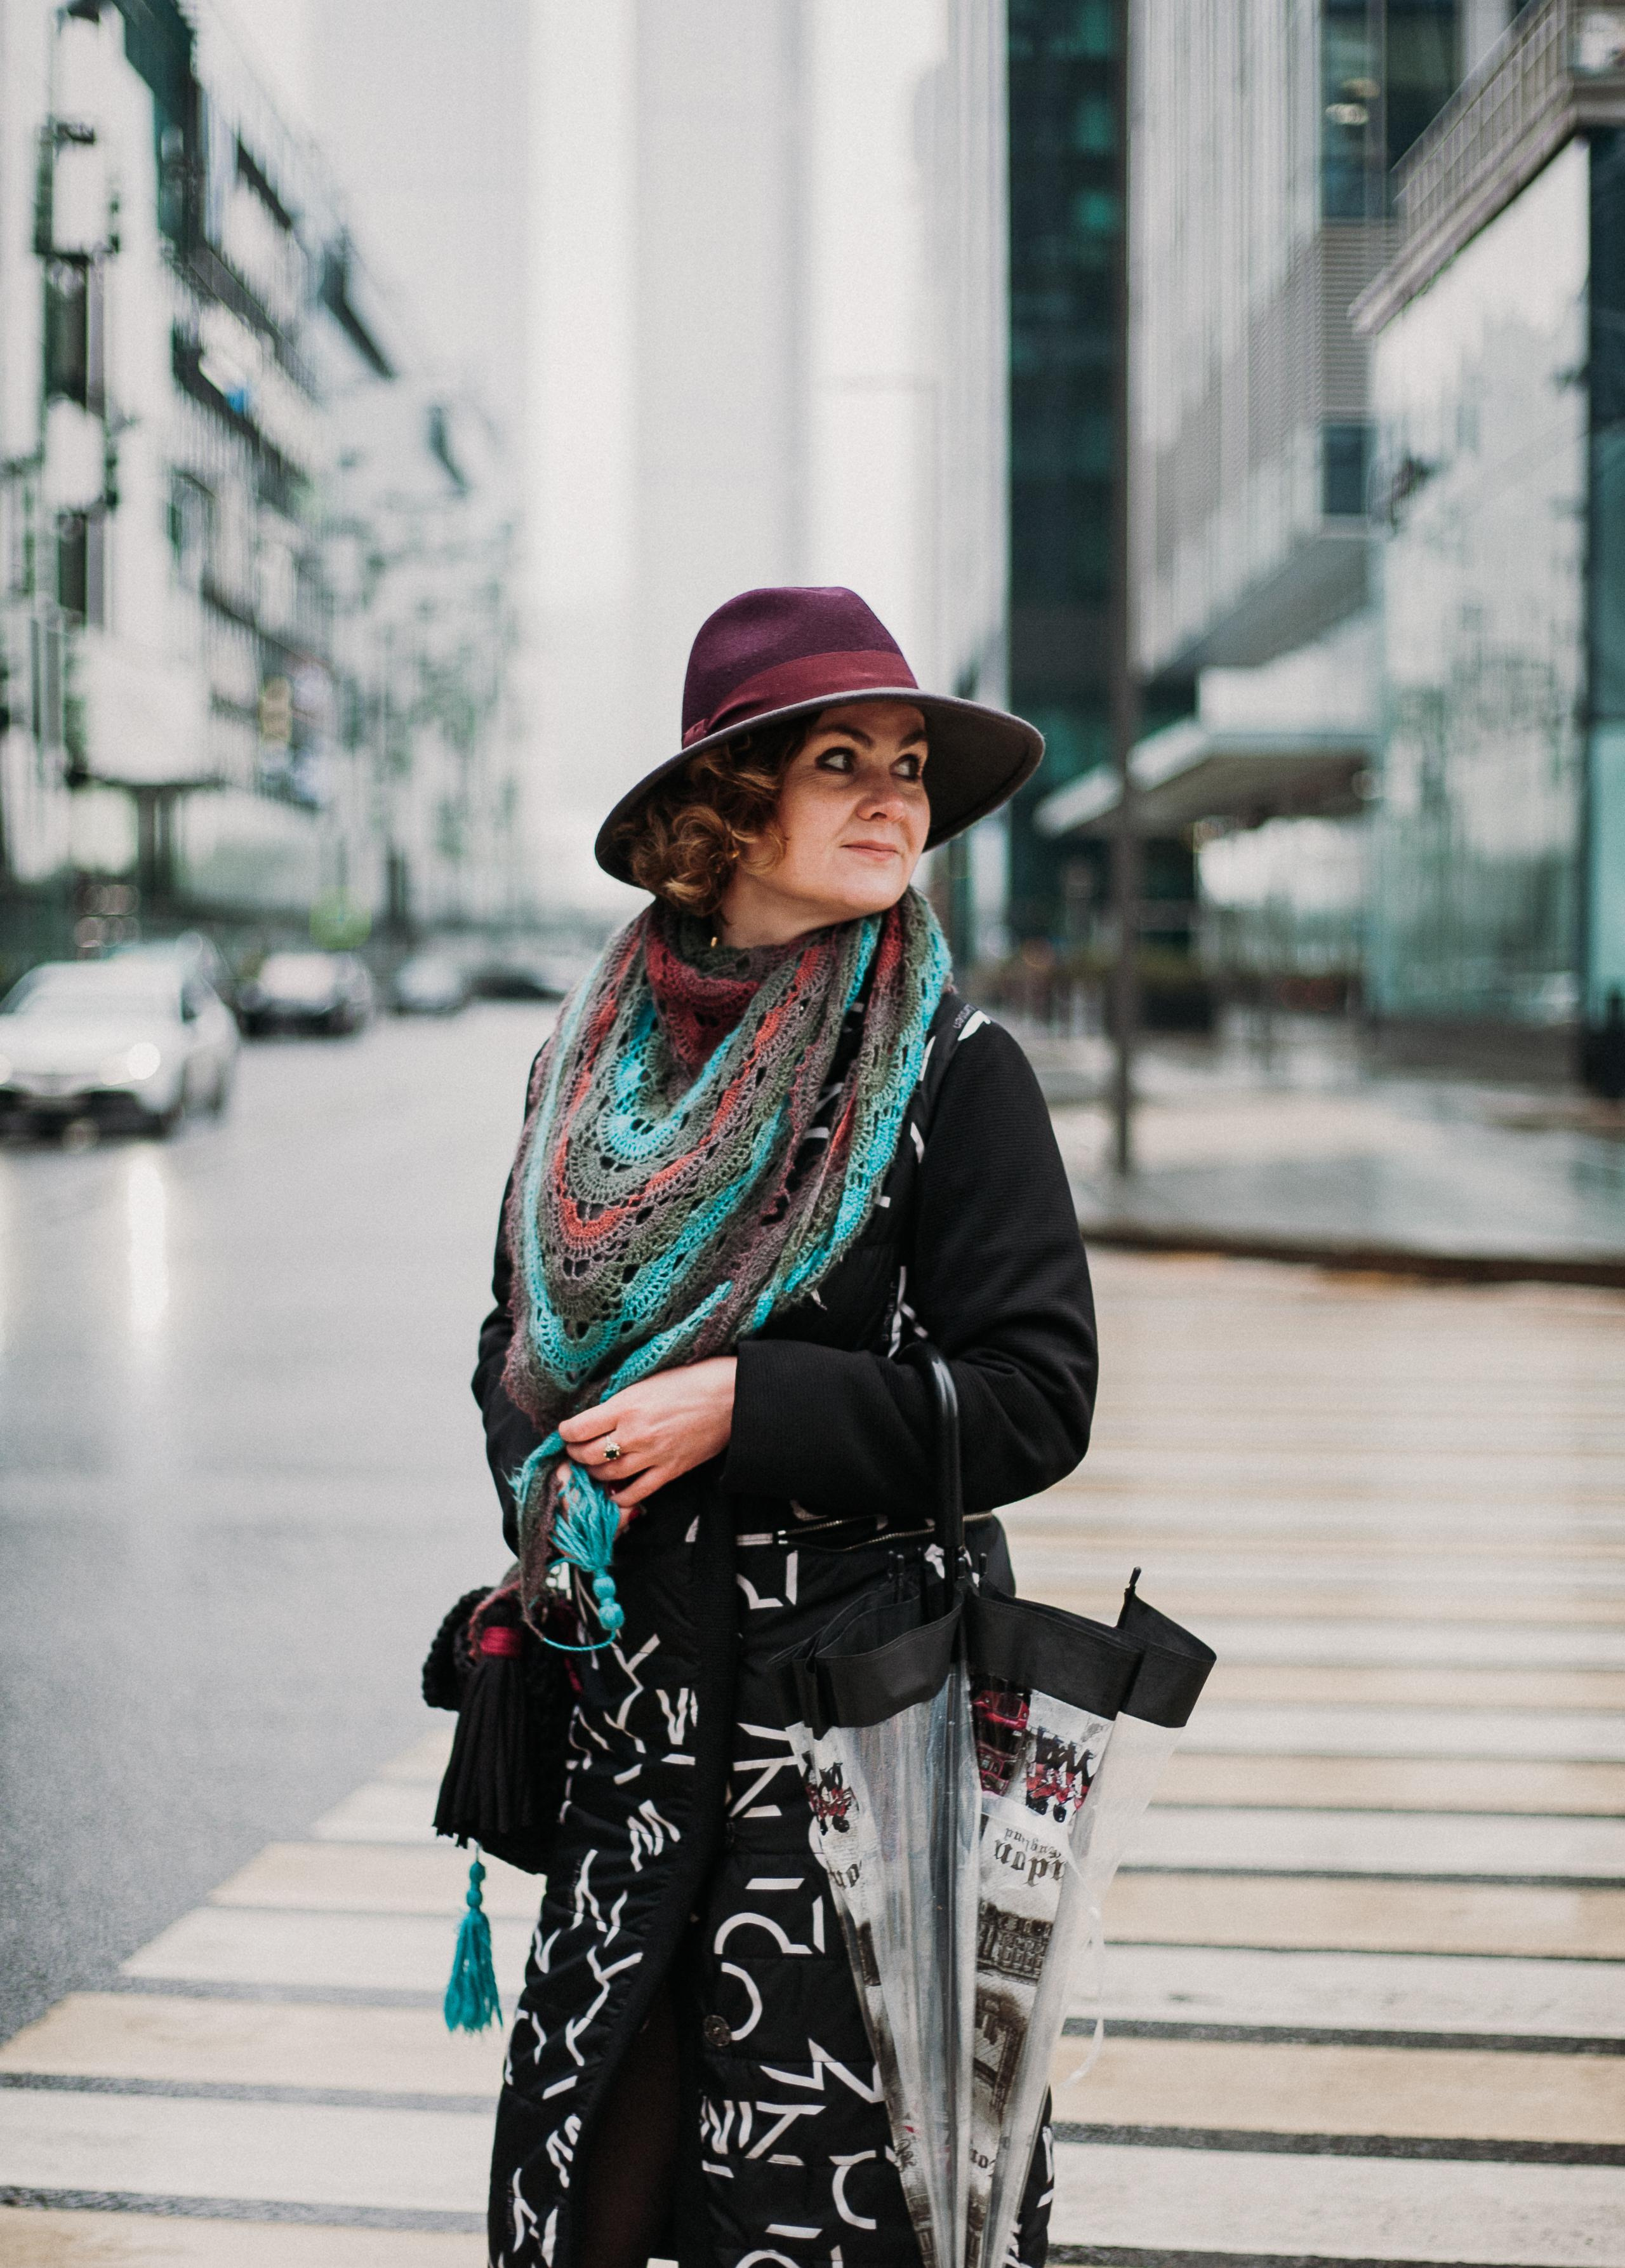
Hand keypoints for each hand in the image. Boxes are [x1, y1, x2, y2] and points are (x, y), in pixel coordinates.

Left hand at [558, 1357, 736, 1526]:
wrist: (730, 1396)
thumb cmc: (691, 1379)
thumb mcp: (647, 1379)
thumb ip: (620, 1400)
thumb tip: (596, 1414)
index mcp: (626, 1406)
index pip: (578, 1428)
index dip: (566, 1432)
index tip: (567, 1431)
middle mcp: (634, 1434)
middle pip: (588, 1455)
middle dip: (576, 1453)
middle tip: (576, 1449)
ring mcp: (652, 1455)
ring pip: (608, 1475)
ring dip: (595, 1473)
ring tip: (594, 1465)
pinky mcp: (670, 1471)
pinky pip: (636, 1492)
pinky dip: (620, 1496)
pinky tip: (615, 1490)